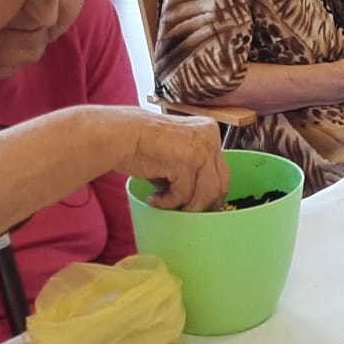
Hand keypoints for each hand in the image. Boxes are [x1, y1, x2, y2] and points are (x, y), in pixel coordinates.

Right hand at [116, 112, 230, 210]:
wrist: (120, 135)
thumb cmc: (143, 144)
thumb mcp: (178, 151)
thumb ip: (193, 169)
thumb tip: (202, 200)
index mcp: (210, 131)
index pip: (222, 171)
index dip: (213, 193)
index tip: (203, 207)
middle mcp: (209, 138)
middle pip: (219, 184)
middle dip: (204, 204)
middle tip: (186, 213)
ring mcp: (200, 150)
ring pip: (205, 194)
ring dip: (186, 206)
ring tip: (166, 205)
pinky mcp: (185, 162)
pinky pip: (183, 195)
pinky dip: (167, 202)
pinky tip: (153, 199)